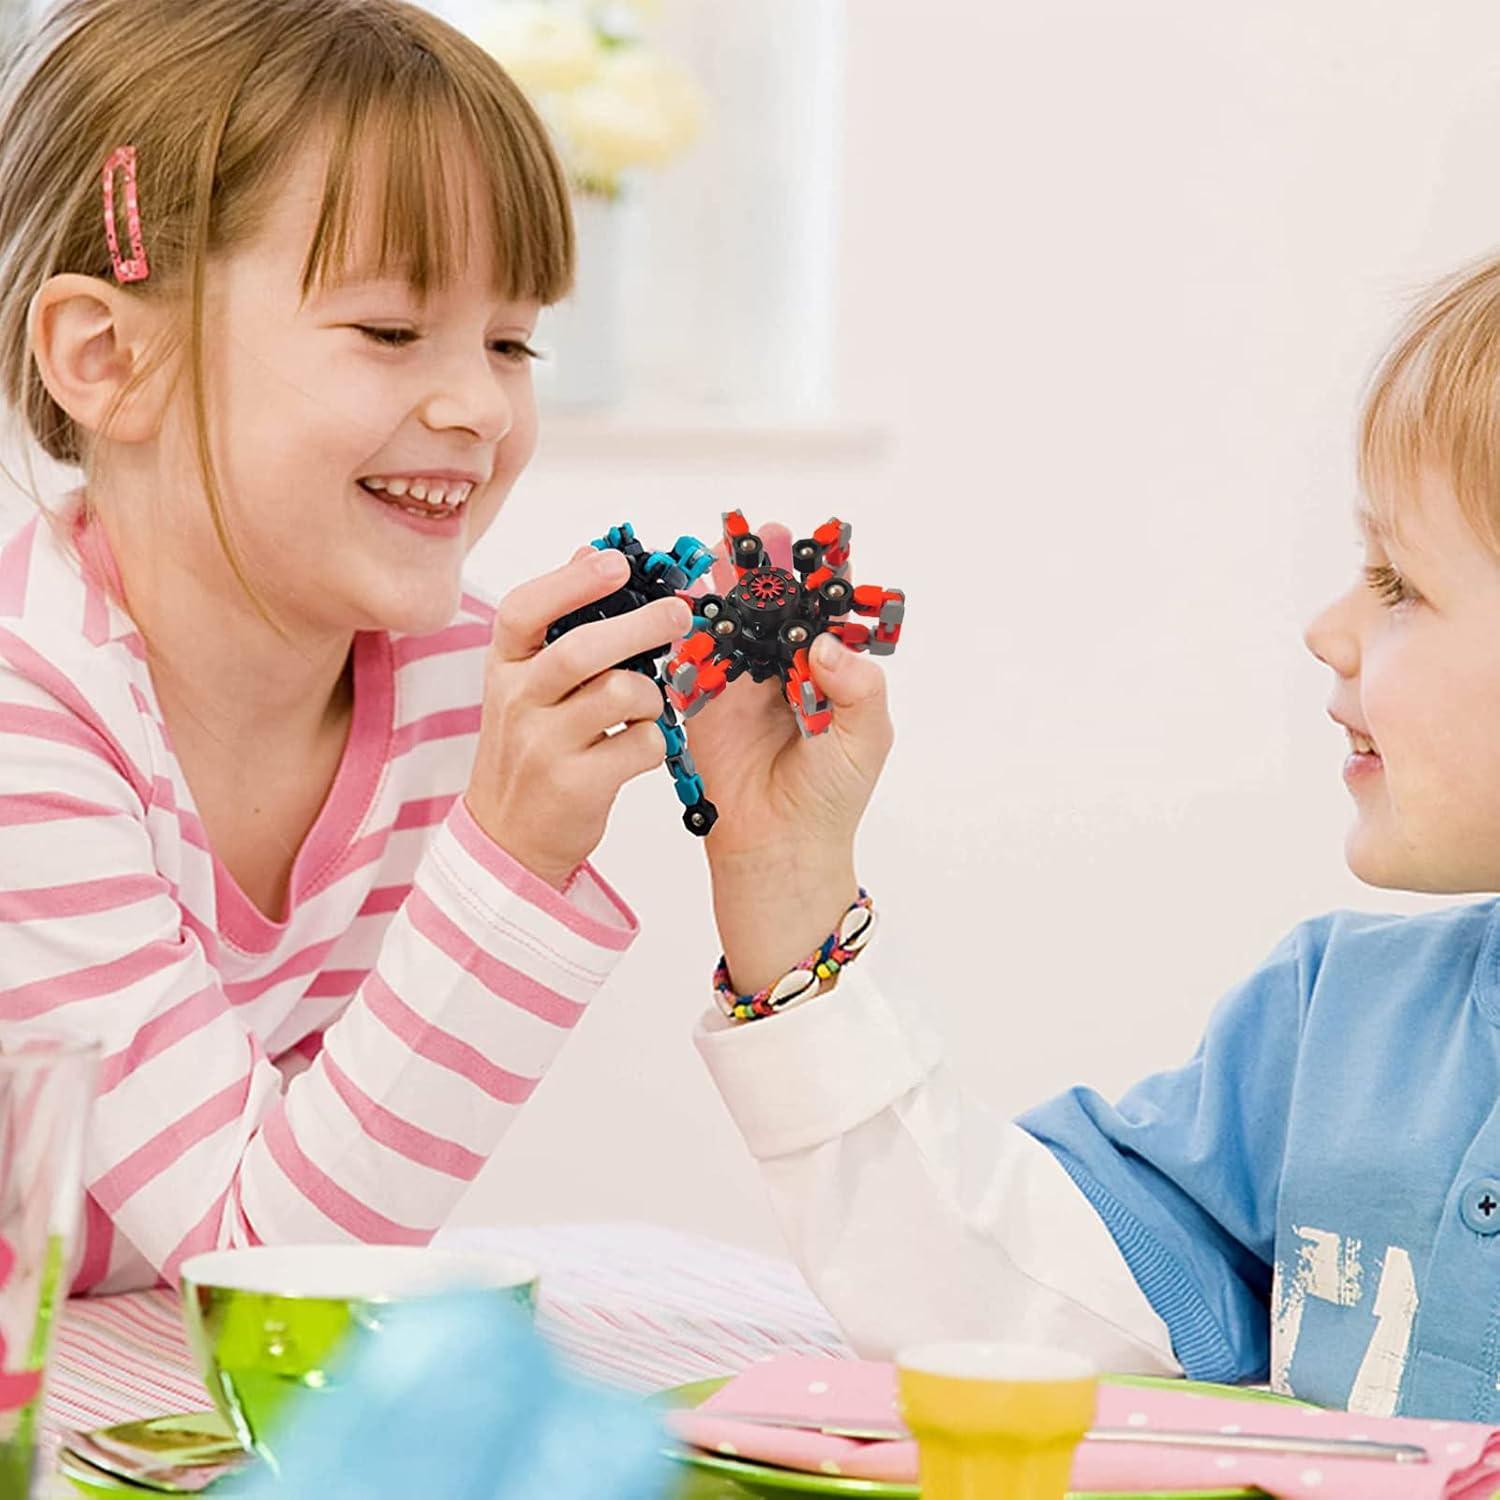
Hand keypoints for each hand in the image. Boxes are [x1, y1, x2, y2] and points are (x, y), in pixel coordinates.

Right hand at [465, 546, 691, 889]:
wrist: (507, 837)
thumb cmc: (529, 747)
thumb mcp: (526, 681)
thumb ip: (556, 622)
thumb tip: (591, 552)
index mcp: (504, 665)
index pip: (524, 610)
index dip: (572, 581)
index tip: (617, 562)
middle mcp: (516, 701)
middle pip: (581, 649)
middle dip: (640, 625)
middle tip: (679, 614)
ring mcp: (543, 746)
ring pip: (621, 695)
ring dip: (651, 695)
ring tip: (646, 706)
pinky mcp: (575, 785)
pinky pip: (640, 745)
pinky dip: (654, 741)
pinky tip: (637, 748)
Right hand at [683, 521, 893, 990]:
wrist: (777, 846)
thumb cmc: (830, 797)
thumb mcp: (864, 739)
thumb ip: (858, 688)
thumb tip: (826, 643)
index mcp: (826, 673)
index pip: (823, 614)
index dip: (818, 577)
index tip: (816, 541)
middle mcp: (782, 670)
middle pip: (773, 607)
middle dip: (768, 569)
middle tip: (763, 534)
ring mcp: (740, 684)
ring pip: (733, 623)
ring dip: (728, 587)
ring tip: (726, 550)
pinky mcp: (701, 702)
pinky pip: (694, 658)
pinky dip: (689, 628)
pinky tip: (688, 599)